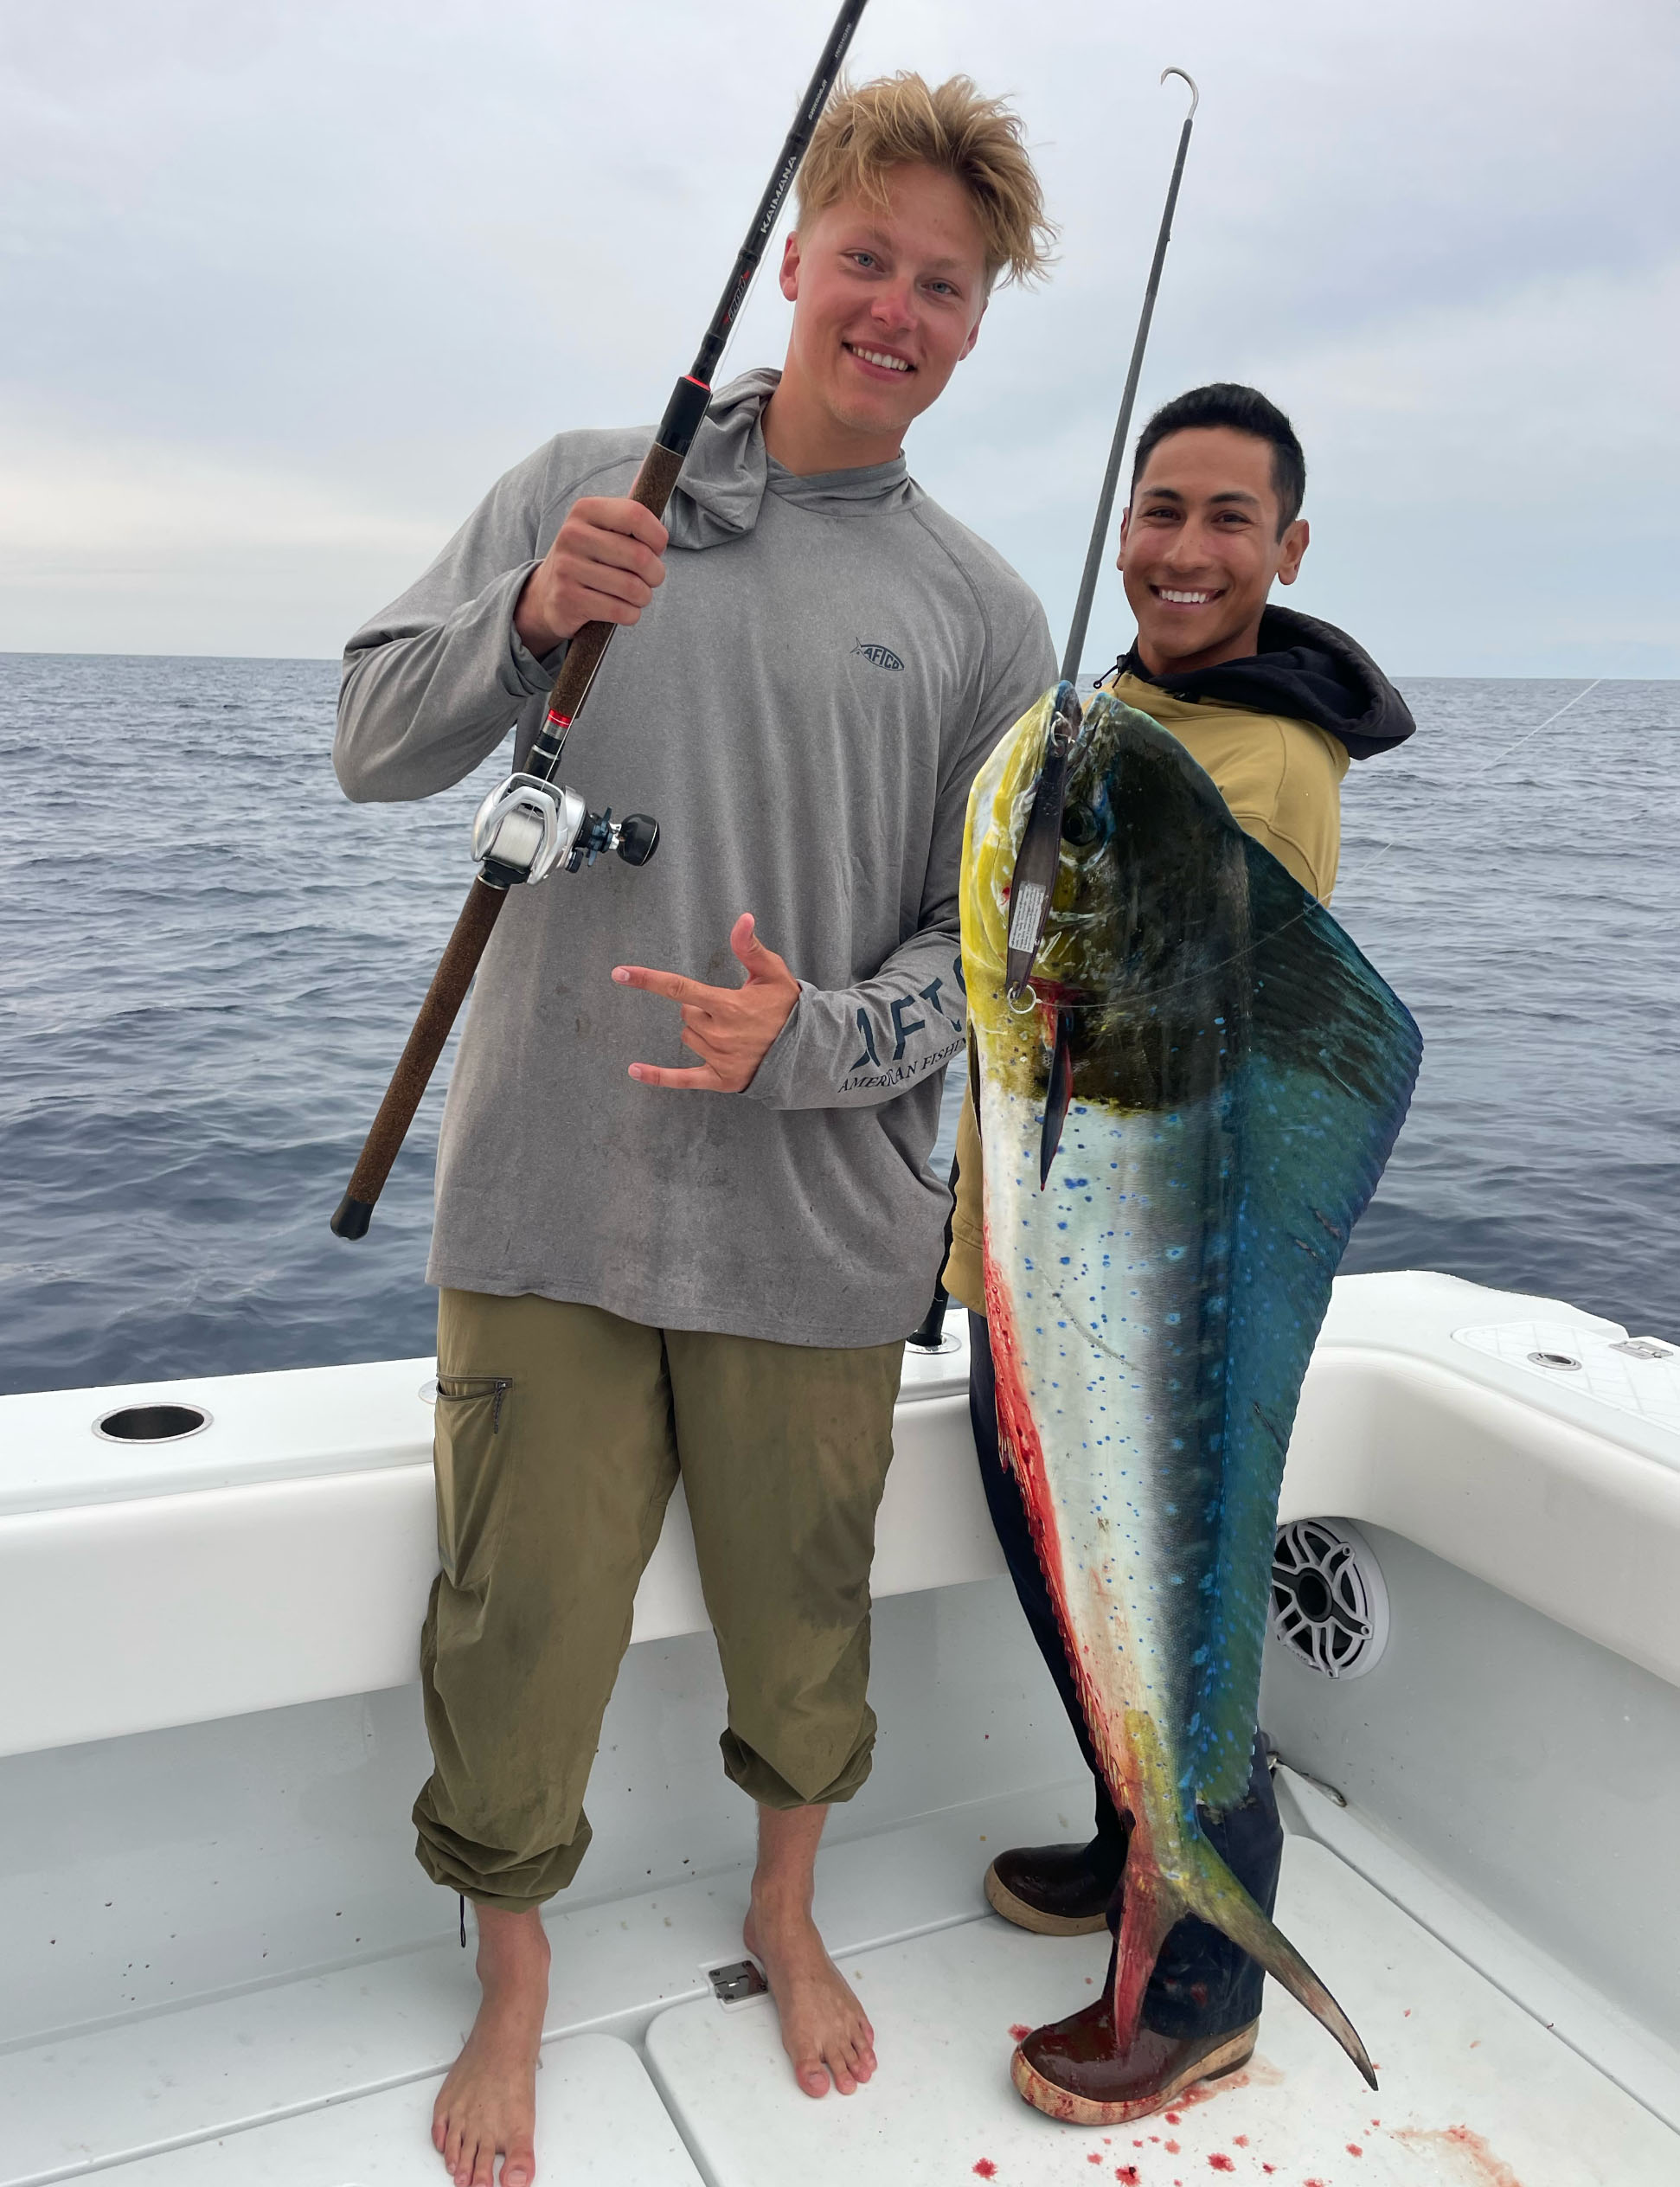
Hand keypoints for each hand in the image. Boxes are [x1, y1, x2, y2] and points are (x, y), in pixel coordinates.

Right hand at [514, 496, 668, 653]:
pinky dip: (631, 615)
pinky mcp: (567, 599)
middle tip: (651, 579)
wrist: (547, 594)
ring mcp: (567, 568)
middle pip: (640, 557)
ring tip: (637, 595)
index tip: (658, 549)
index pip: (636, 516)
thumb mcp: (603, 528)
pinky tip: (624, 610)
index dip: (658, 537)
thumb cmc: (589, 558)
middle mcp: (572, 535)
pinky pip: (620, 611)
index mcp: (585, 510)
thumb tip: (648, 470)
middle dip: (656, 574)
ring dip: (644, 597)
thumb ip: (629, 510)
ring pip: (633, 588)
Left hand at [613, 914, 798, 1092]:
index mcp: (728, 1005)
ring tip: (732, 1032)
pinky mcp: (721, 1079)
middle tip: (730, 1011)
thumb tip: (743, 918)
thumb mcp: (773, 973)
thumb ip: (750, 948)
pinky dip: (658, 1076)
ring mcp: (720, 1058)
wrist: (808, 1050)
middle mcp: (720, 1032)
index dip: (648, 980)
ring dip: (700, 1032)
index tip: (620, 973)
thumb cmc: (787, 1007)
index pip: (679, 988)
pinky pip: (683, 1079)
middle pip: (686, 1014)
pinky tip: (634, 1070)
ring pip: (688, 1037)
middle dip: (701, 1009)